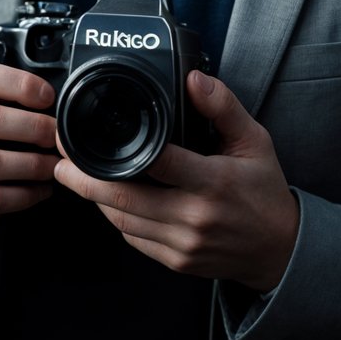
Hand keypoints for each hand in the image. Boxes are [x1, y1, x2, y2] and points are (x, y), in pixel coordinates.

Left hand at [52, 69, 299, 291]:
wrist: (279, 249)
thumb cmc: (264, 192)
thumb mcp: (254, 141)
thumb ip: (222, 106)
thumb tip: (194, 79)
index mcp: (213, 183)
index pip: (158, 163)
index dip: (118, 151)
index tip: (87, 134)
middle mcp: (193, 217)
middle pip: (123, 198)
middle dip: (84, 178)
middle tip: (61, 158)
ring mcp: (181, 244)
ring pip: (121, 220)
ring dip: (94, 198)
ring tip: (75, 174)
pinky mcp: (174, 261)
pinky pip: (133, 238)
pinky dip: (115, 217)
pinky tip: (107, 198)